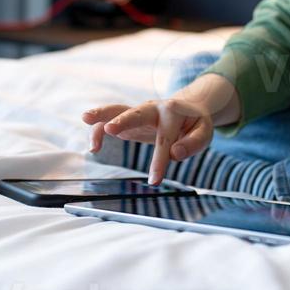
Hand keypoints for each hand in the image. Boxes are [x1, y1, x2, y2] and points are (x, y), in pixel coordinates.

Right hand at [81, 97, 214, 184]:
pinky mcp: (128, 119)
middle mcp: (153, 108)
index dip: (159, 160)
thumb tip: (175, 153)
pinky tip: (93, 148)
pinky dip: (98, 131)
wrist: (187, 108)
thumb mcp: (204, 131)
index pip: (165, 139)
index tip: (154, 181)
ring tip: (85, 118)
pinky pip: (109, 121)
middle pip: (137, 113)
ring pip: (117, 109)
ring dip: (102, 114)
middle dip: (124, 121)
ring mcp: (138, 112)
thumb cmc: (195, 123)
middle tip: (111, 129)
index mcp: (173, 112)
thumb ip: (193, 143)